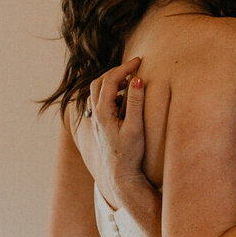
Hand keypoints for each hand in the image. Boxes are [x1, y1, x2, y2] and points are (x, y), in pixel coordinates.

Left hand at [83, 59, 148, 210]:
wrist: (120, 175)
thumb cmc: (129, 154)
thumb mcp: (135, 127)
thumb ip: (136, 103)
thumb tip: (137, 79)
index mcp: (102, 112)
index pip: (111, 80)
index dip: (125, 68)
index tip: (140, 61)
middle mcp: (95, 114)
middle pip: (99, 82)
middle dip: (117, 71)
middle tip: (135, 66)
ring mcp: (96, 120)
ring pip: (97, 90)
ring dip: (111, 80)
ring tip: (129, 79)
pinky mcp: (100, 125)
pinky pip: (99, 100)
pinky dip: (110, 91)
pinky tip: (123, 96)